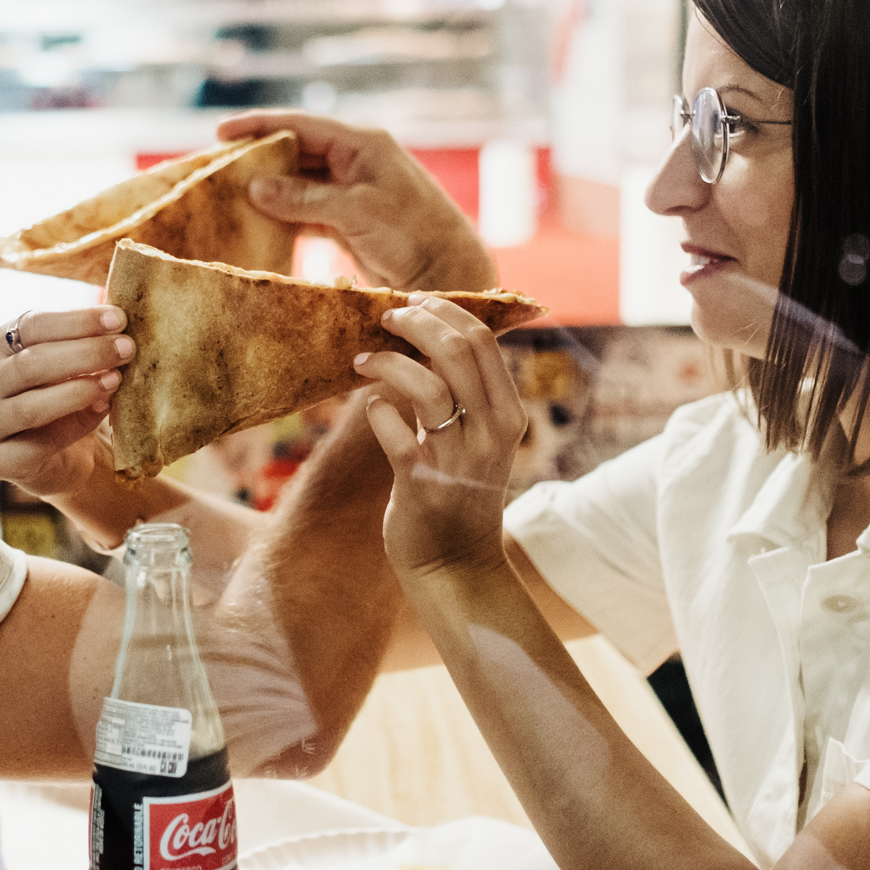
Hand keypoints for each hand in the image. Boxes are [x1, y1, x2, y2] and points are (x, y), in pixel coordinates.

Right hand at [0, 307, 132, 499]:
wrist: (70, 461)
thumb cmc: (77, 403)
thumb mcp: (84, 366)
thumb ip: (93, 344)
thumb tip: (122, 324)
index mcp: (6, 347)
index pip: (32, 324)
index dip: (76, 320)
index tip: (117, 319)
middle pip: (29, 362)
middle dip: (84, 353)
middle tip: (126, 348)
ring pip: (27, 406)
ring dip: (76, 391)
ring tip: (114, 381)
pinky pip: (32, 447)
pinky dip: (71, 429)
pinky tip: (100, 414)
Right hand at [216, 111, 496, 292]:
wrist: (447, 271)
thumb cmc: (411, 233)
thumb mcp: (355, 211)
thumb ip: (304, 198)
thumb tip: (255, 187)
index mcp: (362, 144)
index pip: (301, 125)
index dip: (259, 125)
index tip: (220, 131)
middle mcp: (356, 160)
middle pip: (296, 151)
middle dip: (258, 158)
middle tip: (216, 166)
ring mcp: (353, 190)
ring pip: (299, 182)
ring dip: (268, 189)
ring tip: (228, 195)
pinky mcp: (349, 220)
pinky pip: (307, 210)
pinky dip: (283, 215)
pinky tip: (257, 223)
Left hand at [353, 297, 526, 577]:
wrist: (455, 566)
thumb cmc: (458, 492)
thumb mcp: (478, 439)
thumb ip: (464, 394)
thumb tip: (428, 335)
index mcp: (507, 415)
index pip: (483, 341)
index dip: (444, 312)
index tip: (414, 303)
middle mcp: (491, 433)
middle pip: (457, 351)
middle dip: (416, 322)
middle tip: (386, 317)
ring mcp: (458, 460)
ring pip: (426, 386)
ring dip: (387, 362)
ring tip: (362, 361)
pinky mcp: (422, 485)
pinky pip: (394, 434)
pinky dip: (377, 411)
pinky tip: (372, 408)